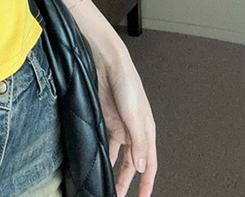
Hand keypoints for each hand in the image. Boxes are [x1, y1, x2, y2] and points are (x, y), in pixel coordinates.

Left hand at [89, 43, 157, 196]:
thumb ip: (138, 143)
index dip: (147, 182)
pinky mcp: (103, 118)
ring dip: (111, 170)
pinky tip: (95, 162)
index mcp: (146, 131)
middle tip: (116, 196)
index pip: (149, 163)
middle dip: (125, 181)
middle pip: (131, 163)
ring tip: (104, 185)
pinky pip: (103, 141)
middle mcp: (133, 130)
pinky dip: (101, 153)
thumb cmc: (127, 82)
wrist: (107, 61)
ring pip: (116, 155)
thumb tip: (142, 167)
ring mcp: (117, 125)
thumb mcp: (134, 115)